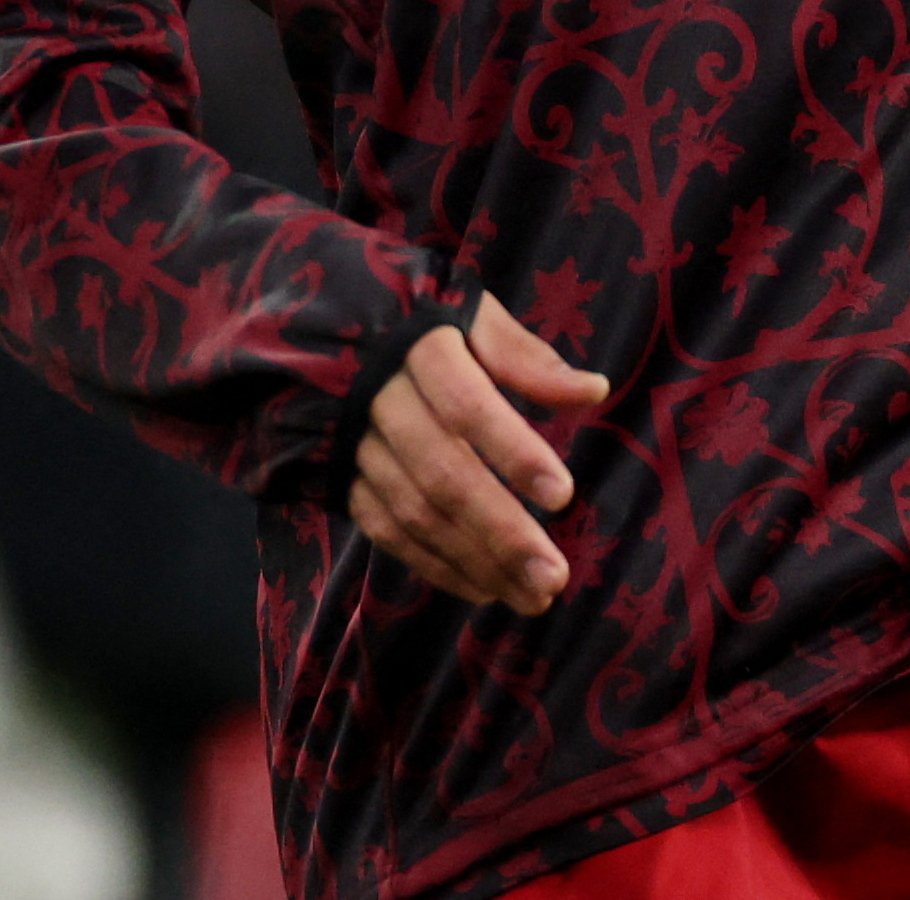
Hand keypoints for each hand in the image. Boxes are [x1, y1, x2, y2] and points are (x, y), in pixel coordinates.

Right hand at [348, 296, 609, 615]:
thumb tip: (594, 391)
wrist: (314, 329)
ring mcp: (355, 445)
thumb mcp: (468, 313)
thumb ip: (525, 356)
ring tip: (534, 596)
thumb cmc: (417, 319)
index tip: (563, 495)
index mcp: (419, 348)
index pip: (467, 405)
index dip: (513, 451)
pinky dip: (436, 566)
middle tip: (555, 576)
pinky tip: (485, 589)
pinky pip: (387, 531)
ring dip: (476, 560)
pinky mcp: (341, 479)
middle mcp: (380, 400)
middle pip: (442, 473)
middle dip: (501, 530)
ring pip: (415, 512)